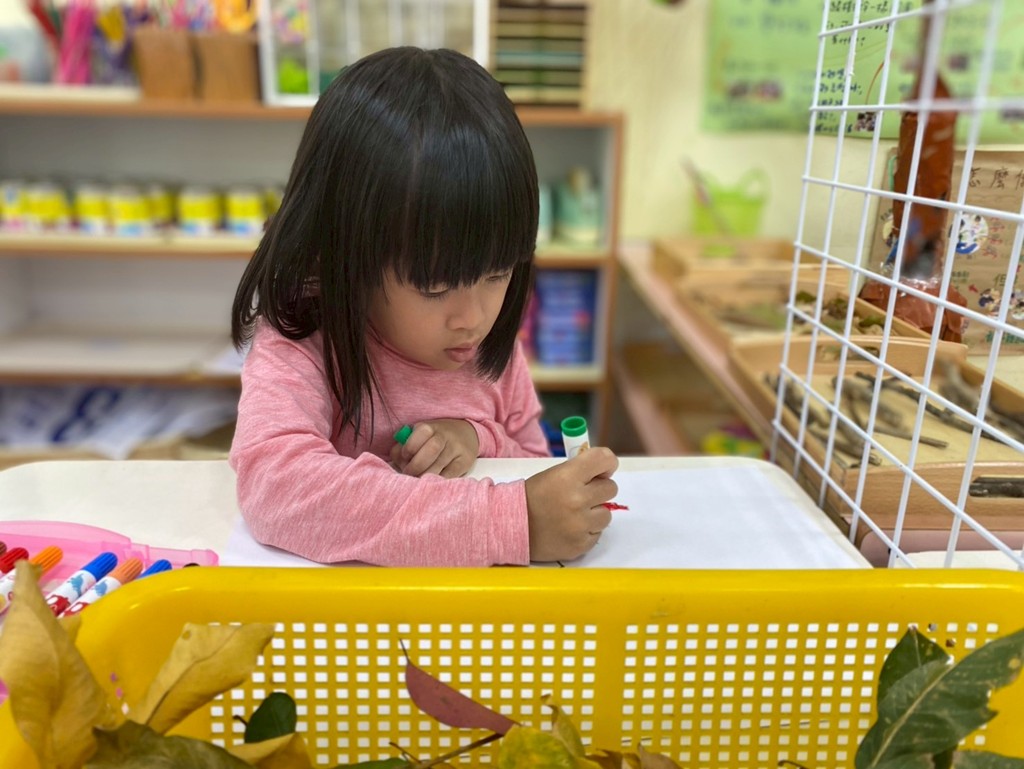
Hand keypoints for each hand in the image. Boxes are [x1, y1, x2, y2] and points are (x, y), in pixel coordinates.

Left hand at [391, 419, 479, 477]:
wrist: (466, 434)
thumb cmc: (434, 438)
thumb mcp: (419, 435)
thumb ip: (404, 446)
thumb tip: (399, 460)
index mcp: (430, 427)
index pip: (422, 432)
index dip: (410, 446)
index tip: (405, 456)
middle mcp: (445, 436)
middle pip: (431, 449)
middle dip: (416, 465)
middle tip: (409, 474)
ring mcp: (456, 449)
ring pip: (440, 465)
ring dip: (425, 476)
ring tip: (418, 480)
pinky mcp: (465, 462)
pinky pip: (450, 475)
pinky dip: (438, 481)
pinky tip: (432, 482)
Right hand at [524, 447, 618, 562]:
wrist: (511, 527)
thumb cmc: (533, 497)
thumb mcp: (553, 474)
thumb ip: (580, 471)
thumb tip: (606, 472)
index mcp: (568, 476)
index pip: (604, 459)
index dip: (607, 463)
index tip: (602, 470)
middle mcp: (577, 499)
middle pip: (611, 488)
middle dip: (599, 490)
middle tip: (583, 494)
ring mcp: (580, 525)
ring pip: (607, 514)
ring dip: (594, 513)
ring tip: (574, 514)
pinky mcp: (580, 545)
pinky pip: (598, 533)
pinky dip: (587, 531)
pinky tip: (570, 528)